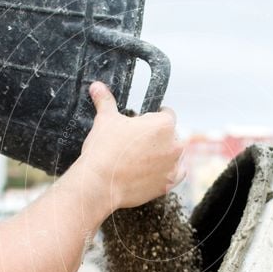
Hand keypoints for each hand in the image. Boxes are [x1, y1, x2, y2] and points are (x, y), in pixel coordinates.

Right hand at [73, 81, 184, 211]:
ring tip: (144, 157)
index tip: (144, 122)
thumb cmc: (104, 150)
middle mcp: (174, 145)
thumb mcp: (105, 120)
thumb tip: (97, 86)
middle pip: (172, 135)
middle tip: (139, 142)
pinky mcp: (168, 184)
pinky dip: (167, 172)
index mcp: (164, 124)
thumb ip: (106, 101)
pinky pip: (175, 175)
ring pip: (175, 155)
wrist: (100, 184)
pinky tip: (153, 171)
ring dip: (165, 154)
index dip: (153, 116)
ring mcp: (173, 166)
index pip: (166, 114)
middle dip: (159, 136)